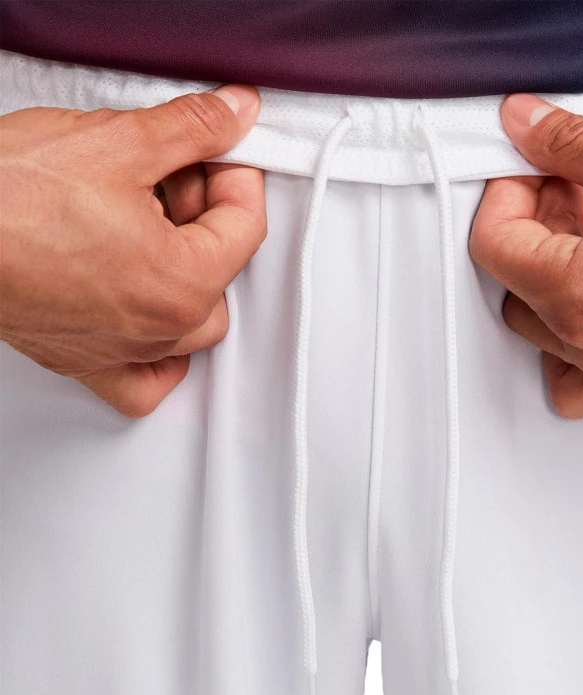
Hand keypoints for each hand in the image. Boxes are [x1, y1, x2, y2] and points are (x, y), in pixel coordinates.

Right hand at [0, 85, 265, 416]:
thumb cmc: (5, 201)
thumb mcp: (117, 142)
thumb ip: (192, 128)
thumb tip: (234, 114)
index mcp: (181, 282)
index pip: (247, 227)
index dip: (238, 176)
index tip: (223, 153)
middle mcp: (158, 328)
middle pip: (223, 272)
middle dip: (208, 217)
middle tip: (175, 176)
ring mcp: (123, 351)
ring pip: (195, 323)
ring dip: (191, 274)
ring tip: (154, 225)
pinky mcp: (86, 361)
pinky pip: (146, 381)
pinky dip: (160, 357)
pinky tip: (150, 315)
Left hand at [470, 94, 582, 417]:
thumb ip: (571, 145)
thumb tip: (524, 128)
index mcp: (579, 291)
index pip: (492, 244)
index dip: (504, 197)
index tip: (527, 176)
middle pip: (512, 282)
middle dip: (529, 229)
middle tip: (564, 195)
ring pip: (537, 326)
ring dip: (546, 277)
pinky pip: (573, 382)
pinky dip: (564, 347)